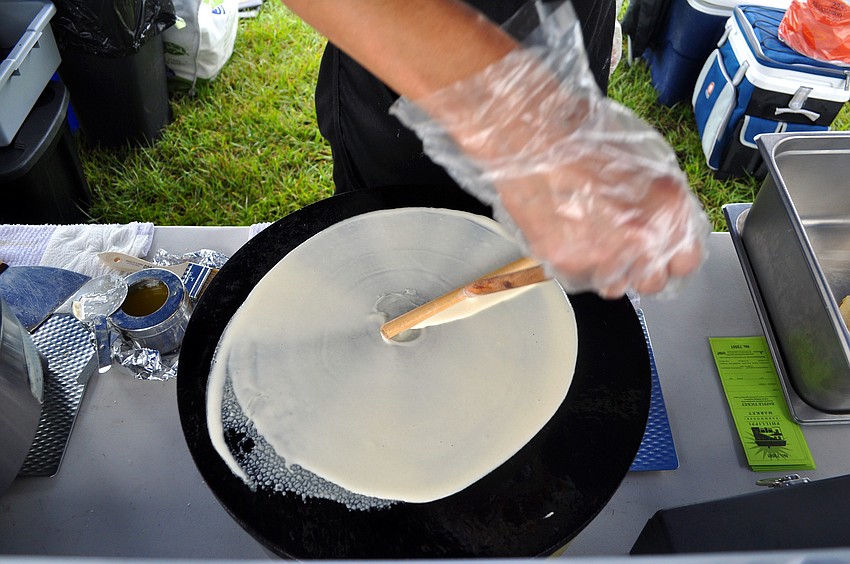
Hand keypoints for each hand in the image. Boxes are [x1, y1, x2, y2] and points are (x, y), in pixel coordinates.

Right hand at [496, 158, 705, 297]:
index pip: (686, 261)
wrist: (528, 137)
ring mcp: (602, 255)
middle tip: (622, 244)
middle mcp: (640, 238)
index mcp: (667, 208)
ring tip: (590, 237)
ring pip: (614, 286)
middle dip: (641, 267)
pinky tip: (567, 234)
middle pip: (652, 282)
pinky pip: (580, 279)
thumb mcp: (643, 160)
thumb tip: (666, 226)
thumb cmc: (580, 137)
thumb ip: (661, 202)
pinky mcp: (566, 263)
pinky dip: (576, 263)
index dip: (672, 255)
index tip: (662, 252)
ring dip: (608, 269)